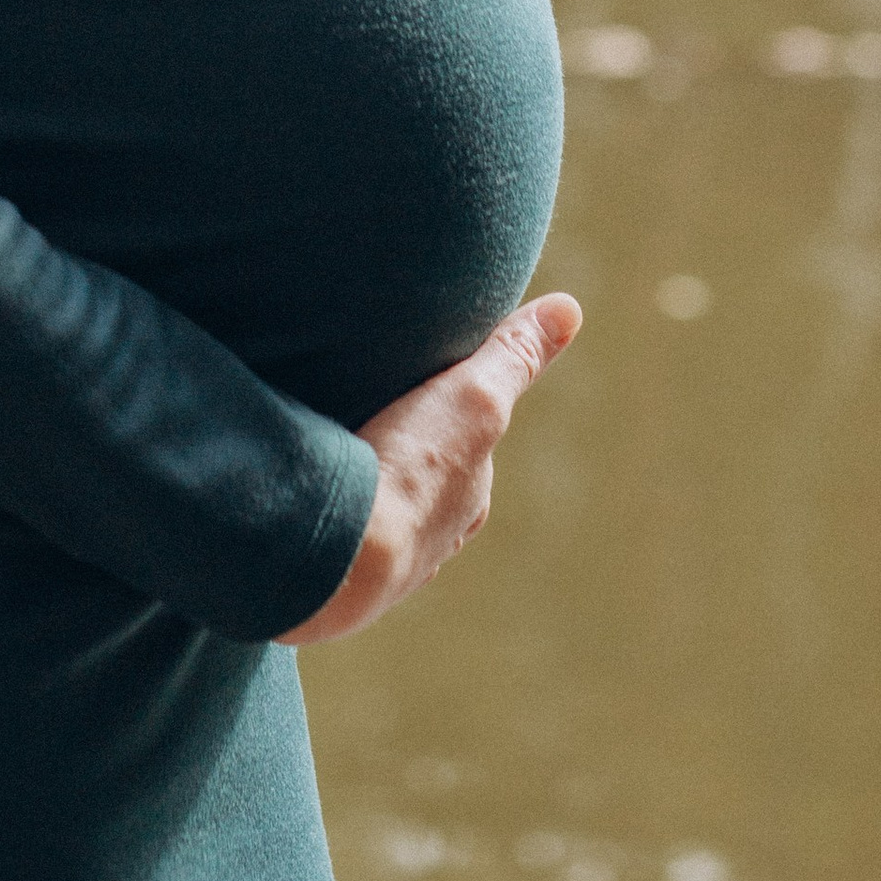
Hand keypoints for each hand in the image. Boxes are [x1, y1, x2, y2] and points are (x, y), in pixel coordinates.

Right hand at [281, 293, 582, 644]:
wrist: (344, 556)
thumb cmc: (412, 471)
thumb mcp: (473, 397)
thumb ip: (513, 355)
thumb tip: (570, 308)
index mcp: (468, 498)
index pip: (469, 450)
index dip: (451, 414)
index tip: (425, 384)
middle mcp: (434, 536)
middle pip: (425, 483)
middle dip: (406, 452)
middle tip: (371, 411)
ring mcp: (385, 560)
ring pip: (381, 510)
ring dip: (365, 483)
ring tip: (332, 447)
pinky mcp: (337, 572)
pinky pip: (338, 532)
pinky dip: (331, 509)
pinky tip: (310, 490)